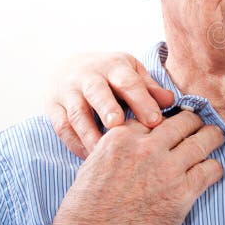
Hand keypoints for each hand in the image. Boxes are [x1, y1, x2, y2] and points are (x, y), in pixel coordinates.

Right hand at [46, 52, 174, 157]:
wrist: (71, 67)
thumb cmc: (113, 77)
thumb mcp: (133, 74)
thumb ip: (150, 90)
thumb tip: (171, 101)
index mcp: (114, 66)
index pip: (128, 82)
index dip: (142, 101)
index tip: (155, 122)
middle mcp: (88, 76)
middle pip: (97, 92)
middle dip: (108, 109)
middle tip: (120, 129)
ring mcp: (68, 91)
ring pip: (77, 113)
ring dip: (90, 134)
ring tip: (105, 153)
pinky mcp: (53, 107)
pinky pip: (63, 127)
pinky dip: (76, 144)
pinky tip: (91, 158)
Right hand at [52, 110, 224, 224]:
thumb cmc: (89, 206)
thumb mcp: (96, 161)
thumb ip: (121, 145)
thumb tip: (141, 137)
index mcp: (123, 137)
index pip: (156, 116)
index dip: (167, 120)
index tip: (175, 124)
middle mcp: (147, 148)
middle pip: (184, 121)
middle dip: (194, 122)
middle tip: (200, 126)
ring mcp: (167, 169)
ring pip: (203, 140)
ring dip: (213, 137)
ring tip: (216, 138)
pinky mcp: (183, 191)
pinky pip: (210, 170)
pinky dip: (215, 167)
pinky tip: (213, 170)